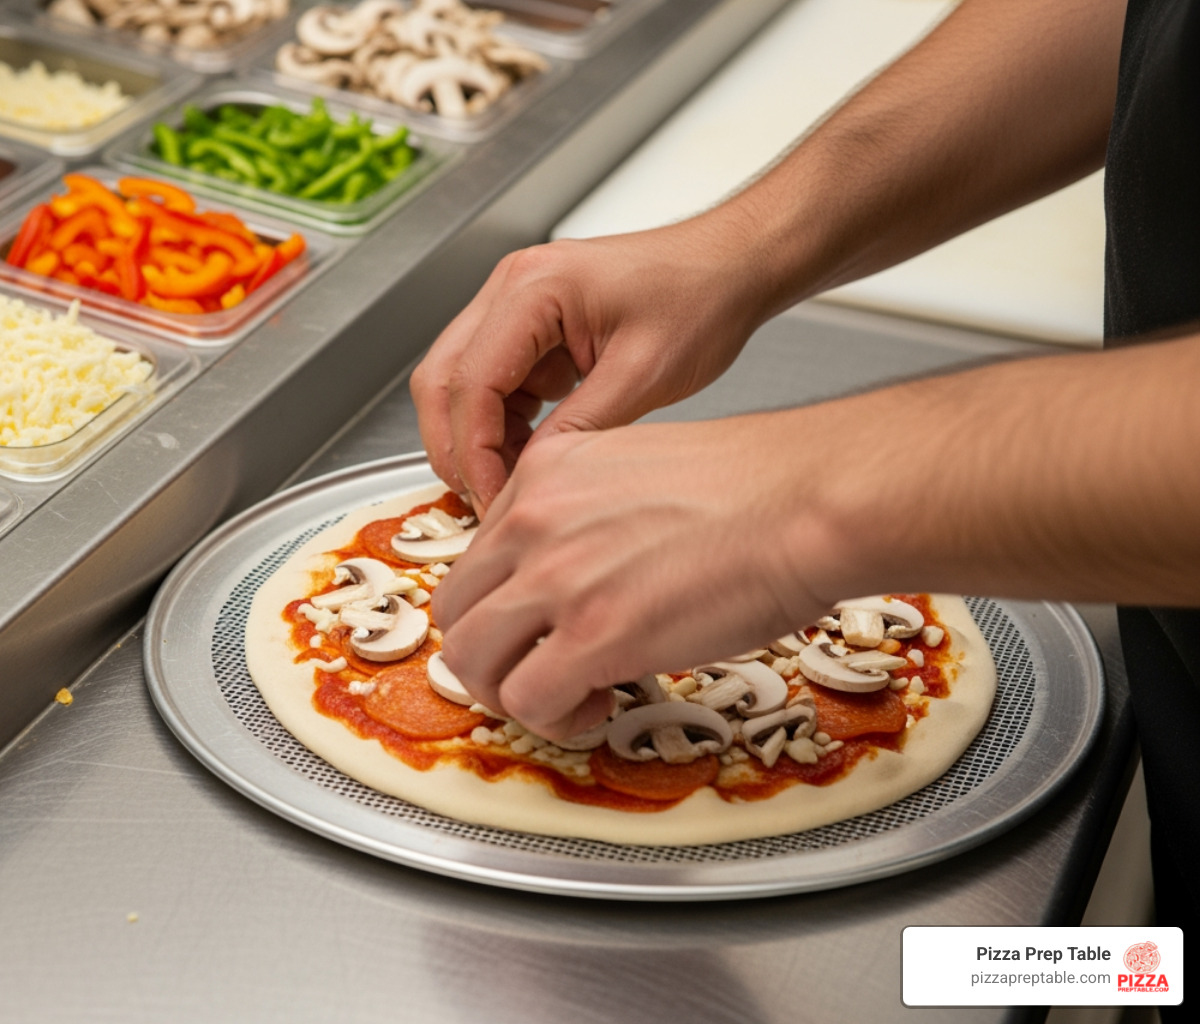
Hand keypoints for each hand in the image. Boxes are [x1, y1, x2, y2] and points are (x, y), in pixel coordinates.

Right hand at [410, 212, 780, 515]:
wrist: (730, 266)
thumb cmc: (700, 296)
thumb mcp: (643, 374)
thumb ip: (579, 428)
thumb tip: (530, 478)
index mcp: (535, 288)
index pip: (471, 381)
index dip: (473, 451)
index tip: (493, 498)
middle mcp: (512, 288)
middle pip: (442, 380)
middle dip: (456, 447)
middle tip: (484, 499)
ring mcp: (515, 304)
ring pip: (458, 384)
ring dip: (477, 438)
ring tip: (514, 481)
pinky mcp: (529, 327)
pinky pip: (491, 382)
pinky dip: (500, 424)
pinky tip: (532, 451)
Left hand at [431, 415, 846, 740]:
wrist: (808, 499)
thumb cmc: (759, 487)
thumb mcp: (642, 467)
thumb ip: (593, 510)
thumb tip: (587, 565)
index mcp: (545, 471)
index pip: (480, 554)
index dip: (505, 605)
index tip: (539, 628)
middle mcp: (534, 518)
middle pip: (457, 608)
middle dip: (489, 655)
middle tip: (534, 673)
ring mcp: (557, 577)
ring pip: (471, 658)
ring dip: (511, 692)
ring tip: (566, 696)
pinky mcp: (593, 635)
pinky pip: (527, 699)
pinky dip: (554, 719)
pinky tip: (597, 707)